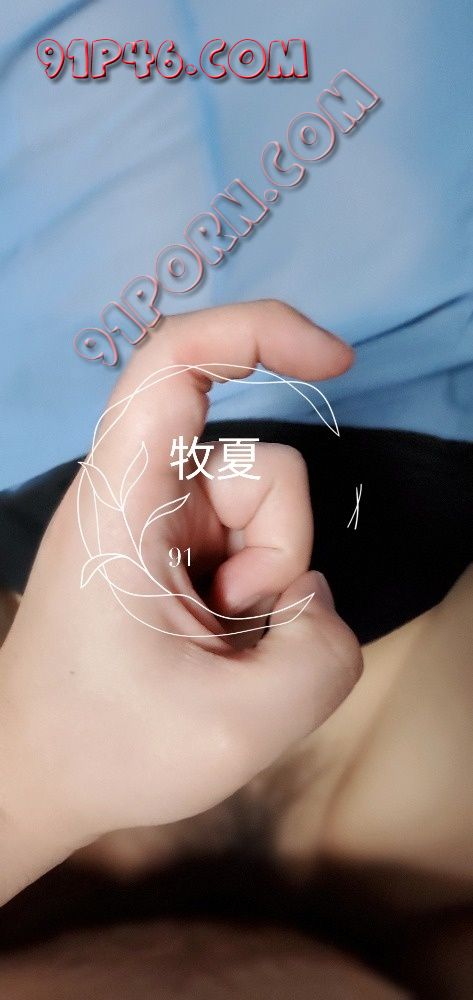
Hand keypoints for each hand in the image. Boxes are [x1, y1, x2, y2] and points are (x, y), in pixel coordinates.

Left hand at [0, 300, 361, 901]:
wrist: (34, 776)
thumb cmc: (103, 748)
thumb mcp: (238, 727)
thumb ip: (323, 653)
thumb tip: (315, 599)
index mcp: (121, 503)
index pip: (175, 362)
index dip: (258, 331)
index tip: (336, 360)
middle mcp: (137, 495)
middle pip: (255, 463)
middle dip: (281, 548)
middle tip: (230, 626)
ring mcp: (158, 523)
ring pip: (264, 509)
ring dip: (270, 578)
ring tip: (221, 642)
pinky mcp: (174, 552)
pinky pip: (251, 544)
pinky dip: (259, 592)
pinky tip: (220, 642)